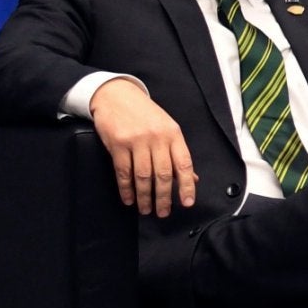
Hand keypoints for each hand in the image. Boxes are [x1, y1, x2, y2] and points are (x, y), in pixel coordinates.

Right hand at [90, 78, 195, 216]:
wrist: (117, 95)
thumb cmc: (145, 114)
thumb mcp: (167, 128)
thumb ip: (177, 153)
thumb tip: (191, 178)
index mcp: (174, 134)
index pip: (184, 164)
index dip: (187, 186)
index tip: (187, 203)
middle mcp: (157, 138)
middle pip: (163, 174)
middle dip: (164, 197)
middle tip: (163, 213)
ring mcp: (137, 141)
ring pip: (143, 176)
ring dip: (145, 196)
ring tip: (146, 209)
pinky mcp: (117, 144)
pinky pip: (123, 172)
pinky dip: (126, 188)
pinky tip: (129, 198)